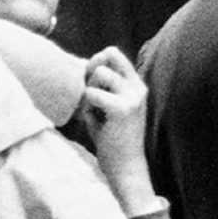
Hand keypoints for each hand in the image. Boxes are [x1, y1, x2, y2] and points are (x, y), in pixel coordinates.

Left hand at [80, 47, 156, 215]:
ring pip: (99, 73)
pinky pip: (91, 94)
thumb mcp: (105, 105)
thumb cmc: (110, 136)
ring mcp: (133, 96)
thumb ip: (98, 85)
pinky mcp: (124, 108)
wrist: (124, 166)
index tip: (88, 83)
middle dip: (89, 75)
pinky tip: (94, 120)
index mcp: (135, 84)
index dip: (94, 62)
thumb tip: (79, 65)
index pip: (113, 53)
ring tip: (93, 111)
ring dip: (88, 91)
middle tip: (88, 98)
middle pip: (105, 57)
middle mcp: (138, 87)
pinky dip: (86, 106)